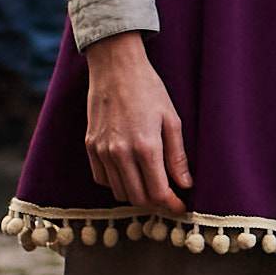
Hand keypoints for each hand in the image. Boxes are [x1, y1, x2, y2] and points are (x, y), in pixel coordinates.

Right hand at [81, 34, 191, 212]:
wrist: (115, 67)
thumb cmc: (148, 89)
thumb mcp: (171, 120)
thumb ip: (177, 156)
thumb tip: (185, 185)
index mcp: (146, 147)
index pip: (158, 193)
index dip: (171, 205)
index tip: (180, 207)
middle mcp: (120, 153)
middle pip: (137, 198)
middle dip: (155, 202)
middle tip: (168, 196)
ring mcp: (102, 150)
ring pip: (118, 192)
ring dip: (136, 194)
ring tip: (150, 183)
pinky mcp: (90, 145)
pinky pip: (102, 178)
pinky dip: (116, 182)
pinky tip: (129, 172)